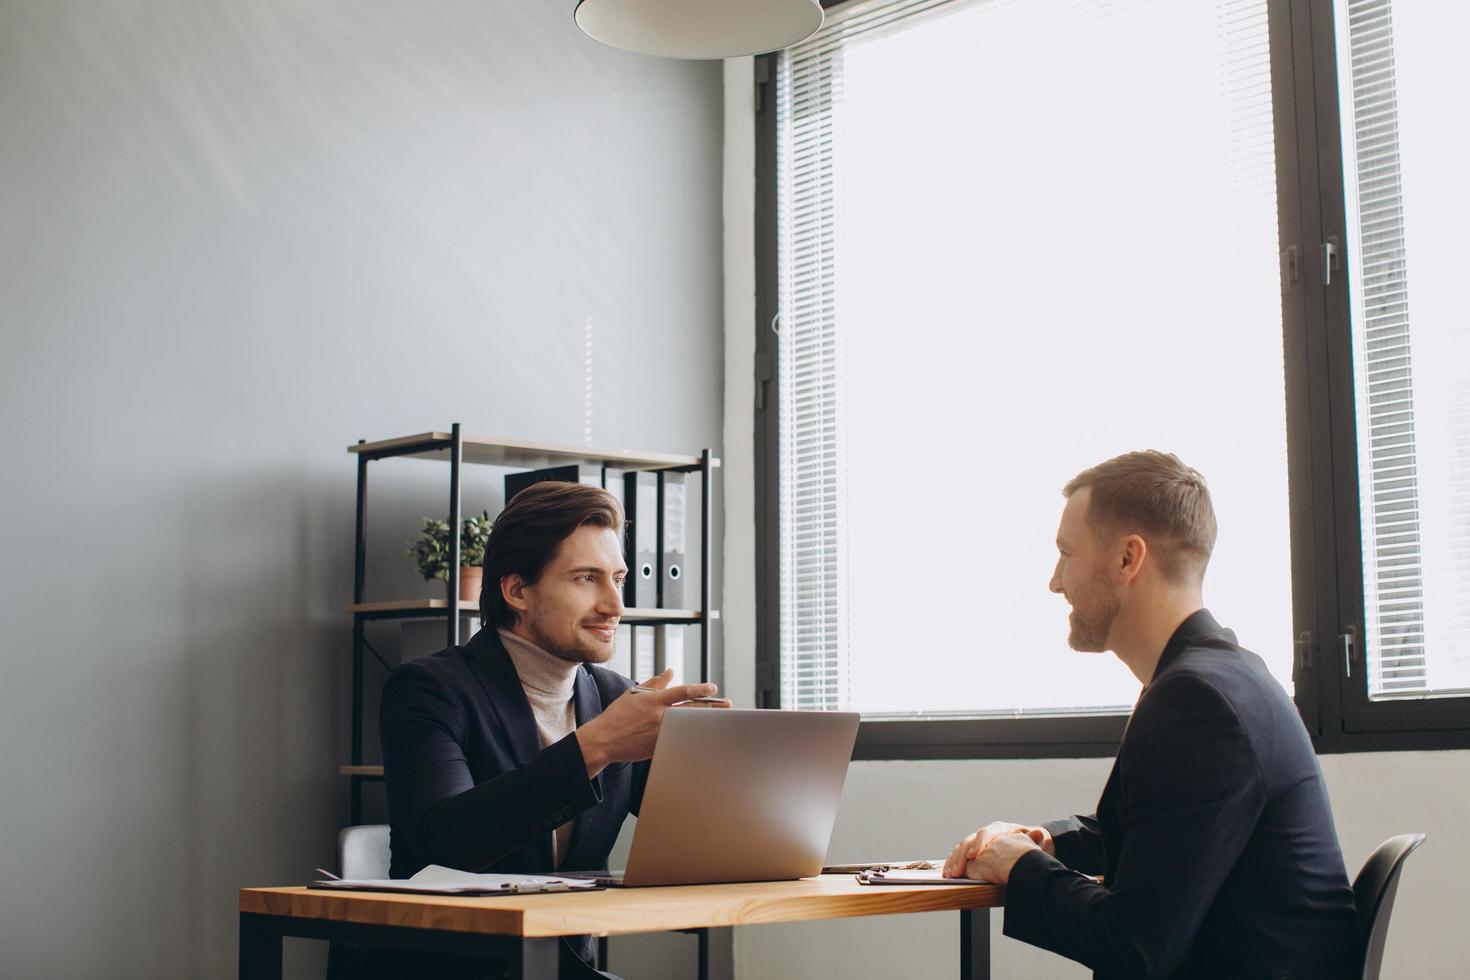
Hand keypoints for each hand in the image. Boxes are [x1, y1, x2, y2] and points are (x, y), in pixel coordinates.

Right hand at [576, 669, 720, 777]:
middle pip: (692, 710)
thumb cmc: (617, 715)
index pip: (683, 692)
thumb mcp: (634, 694)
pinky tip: (703, 738)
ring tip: (720, 721)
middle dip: (712, 707)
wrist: (603, 740)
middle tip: (728, 704)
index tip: (713, 688)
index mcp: (654, 700)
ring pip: (689, 727)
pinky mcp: (658, 747)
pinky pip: (679, 741)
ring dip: (706, 723)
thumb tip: (671, 671)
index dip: (701, 690)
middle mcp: (659, 716)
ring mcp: (660, 733)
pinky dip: (692, 738)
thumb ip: (655, 683)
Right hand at [942, 821, 1053, 877]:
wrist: (1025, 843)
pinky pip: (959, 854)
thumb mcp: (1033, 840)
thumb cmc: (1029, 842)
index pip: (985, 833)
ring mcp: (978, 841)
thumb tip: (1038, 833)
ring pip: (961, 848)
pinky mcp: (974, 851)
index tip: (973, 856)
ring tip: (950, 874)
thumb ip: (1035, 838)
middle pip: (969, 841)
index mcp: (1000, 829)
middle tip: (957, 871)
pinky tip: (948, 872)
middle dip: (961, 857)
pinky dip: (952, 863)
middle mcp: (986, 833)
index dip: (978, 844)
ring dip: (954, 861)